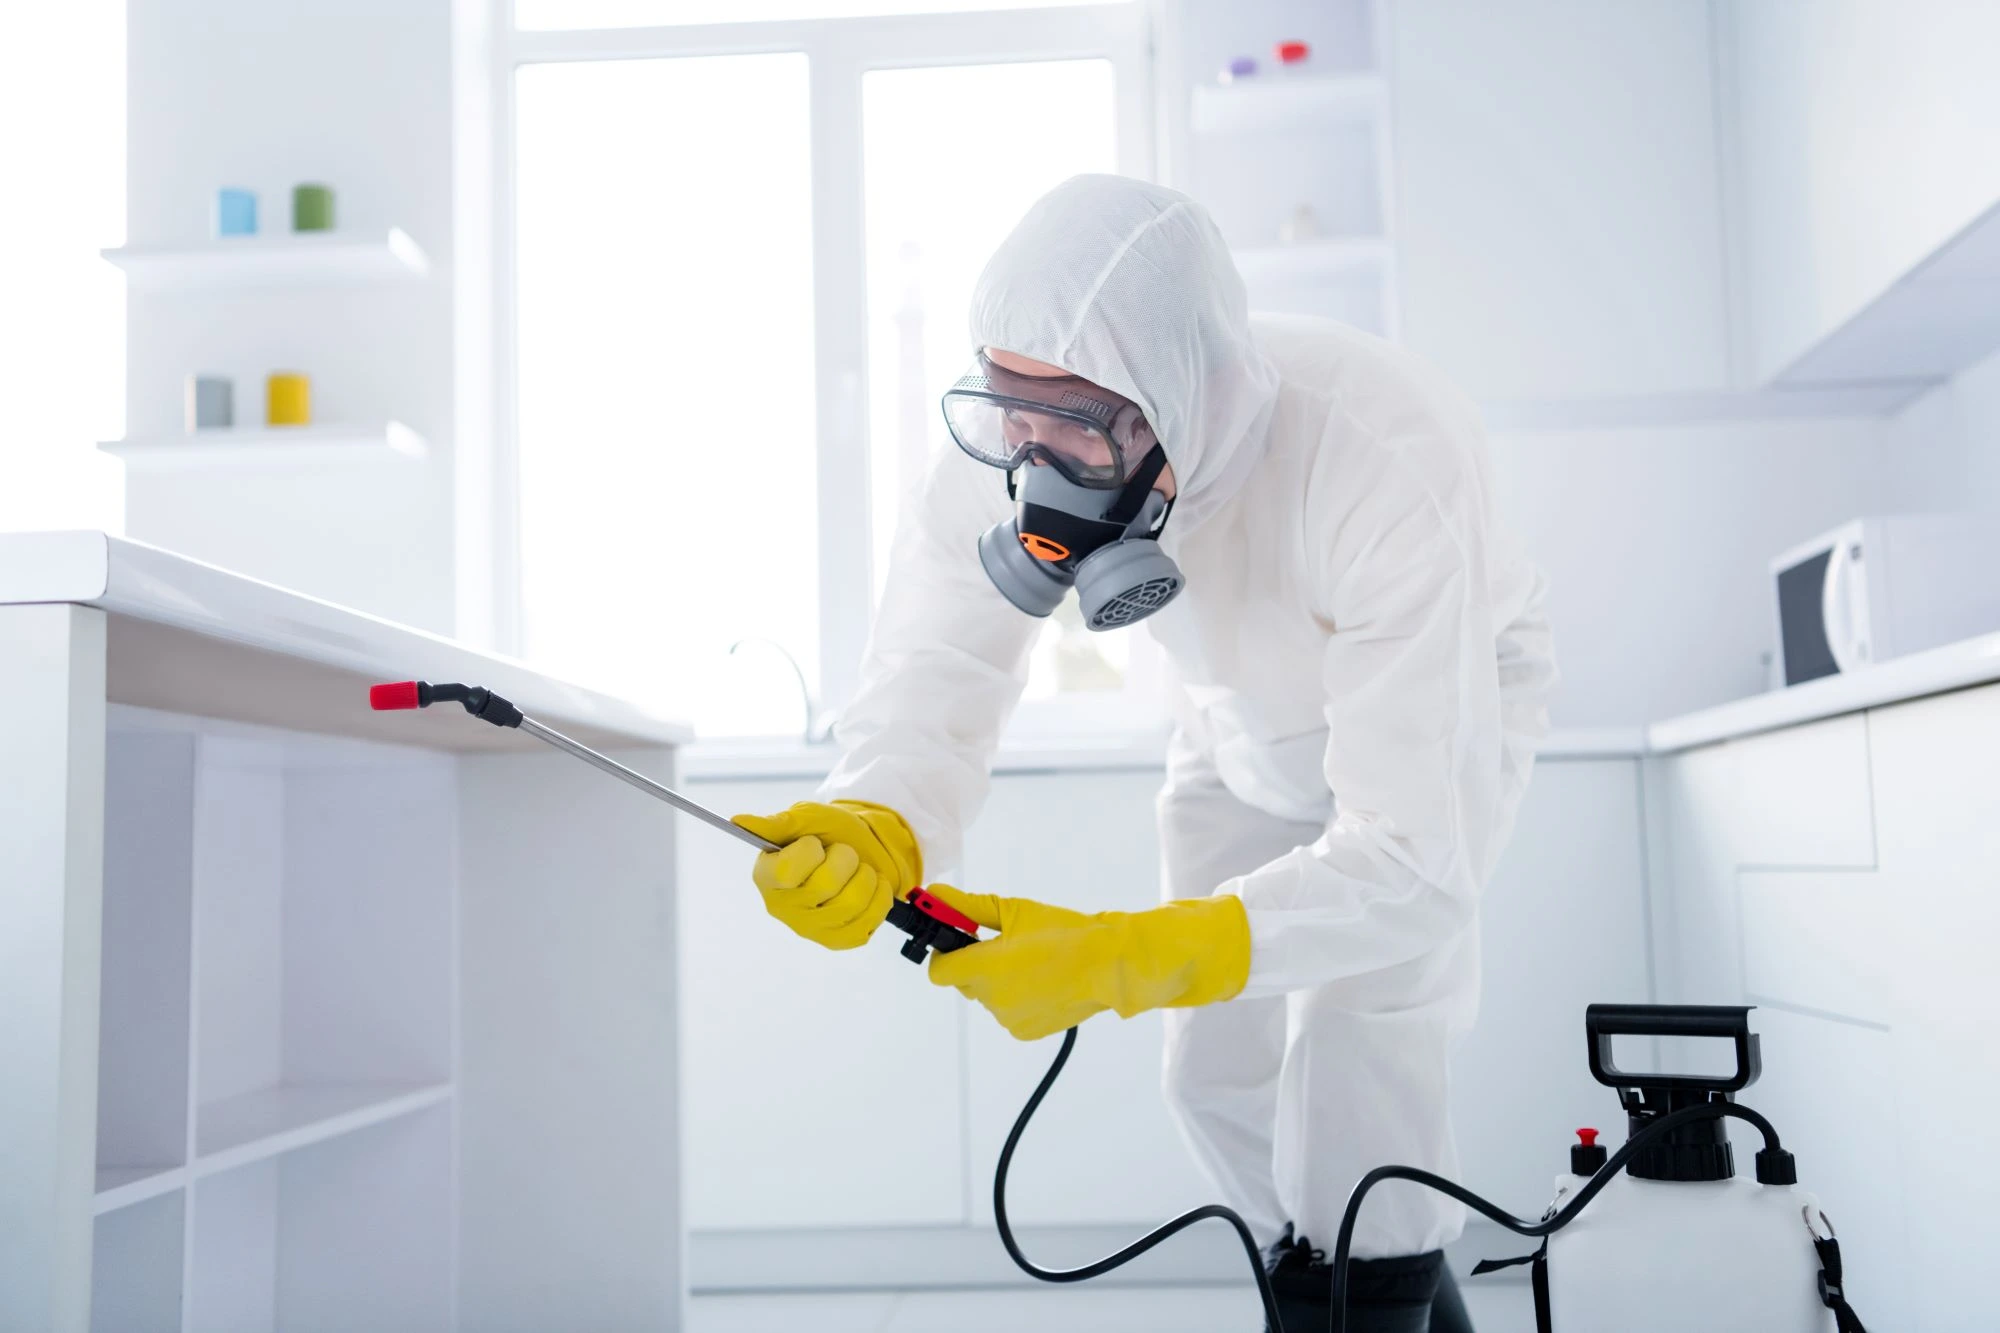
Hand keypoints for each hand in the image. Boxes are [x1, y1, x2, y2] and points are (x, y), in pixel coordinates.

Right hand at [733, 801, 921, 949]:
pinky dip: (878, 898)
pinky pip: (867, 922)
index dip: (809, 852)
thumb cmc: (829, 833)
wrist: (863, 848)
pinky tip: (870, 888)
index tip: (814, 843)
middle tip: (843, 853)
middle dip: (845, 858)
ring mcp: (809, 929)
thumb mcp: (805, 818)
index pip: (786, 872)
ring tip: (859, 870)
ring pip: (851, 903)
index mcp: (766, 876)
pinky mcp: (837, 941)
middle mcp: (782, 907)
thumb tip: (738, 821)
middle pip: (825, 886)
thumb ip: (776, 823)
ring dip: (866, 877)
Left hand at [923, 884, 1251, 1040]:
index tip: (959, 937)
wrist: (1109, 965)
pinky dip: (1016, 998)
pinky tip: (1041, 981)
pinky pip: (1007, 1012)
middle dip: (974, 963)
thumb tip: (934, 894)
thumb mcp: (1013, 911)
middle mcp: (991, 999)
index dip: (944, 952)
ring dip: (997, 981)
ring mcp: (1008, 1019)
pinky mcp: (1024, 1032)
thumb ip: (967, 906)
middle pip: (962, 982)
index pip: (938, 970)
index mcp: (984, 968)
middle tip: (1002, 944)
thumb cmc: (1063, 931)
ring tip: (1031, 962)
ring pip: (987, 997)